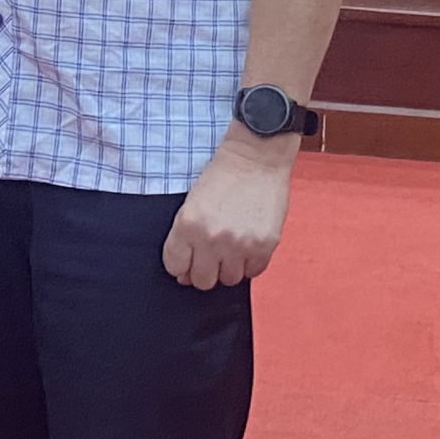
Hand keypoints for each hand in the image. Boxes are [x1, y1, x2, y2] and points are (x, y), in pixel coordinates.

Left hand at [162, 135, 293, 288]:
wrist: (255, 157)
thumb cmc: (222, 177)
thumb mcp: (191, 203)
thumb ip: (185, 240)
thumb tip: (185, 276)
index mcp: (188, 225)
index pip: (175, 267)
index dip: (181, 264)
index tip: (189, 258)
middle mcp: (212, 238)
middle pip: (202, 281)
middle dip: (205, 270)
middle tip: (213, 254)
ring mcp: (239, 244)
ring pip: (229, 280)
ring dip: (230, 266)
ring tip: (233, 245)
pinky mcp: (264, 246)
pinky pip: (253, 272)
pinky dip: (250, 262)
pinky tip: (249, 242)